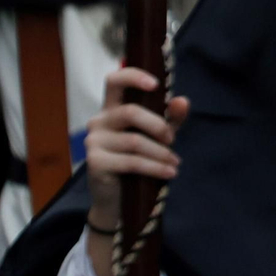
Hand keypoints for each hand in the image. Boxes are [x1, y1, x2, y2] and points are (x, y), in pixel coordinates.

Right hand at [85, 68, 189, 232]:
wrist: (119, 199)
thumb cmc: (139, 159)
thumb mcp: (159, 136)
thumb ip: (171, 118)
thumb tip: (182, 101)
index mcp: (112, 109)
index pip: (114, 81)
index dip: (133, 77)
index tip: (156, 84)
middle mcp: (98, 121)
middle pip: (130, 112)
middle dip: (158, 126)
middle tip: (172, 140)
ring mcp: (93, 142)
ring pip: (134, 141)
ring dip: (161, 153)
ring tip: (175, 163)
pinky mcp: (95, 162)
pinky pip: (131, 161)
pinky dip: (155, 167)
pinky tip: (169, 173)